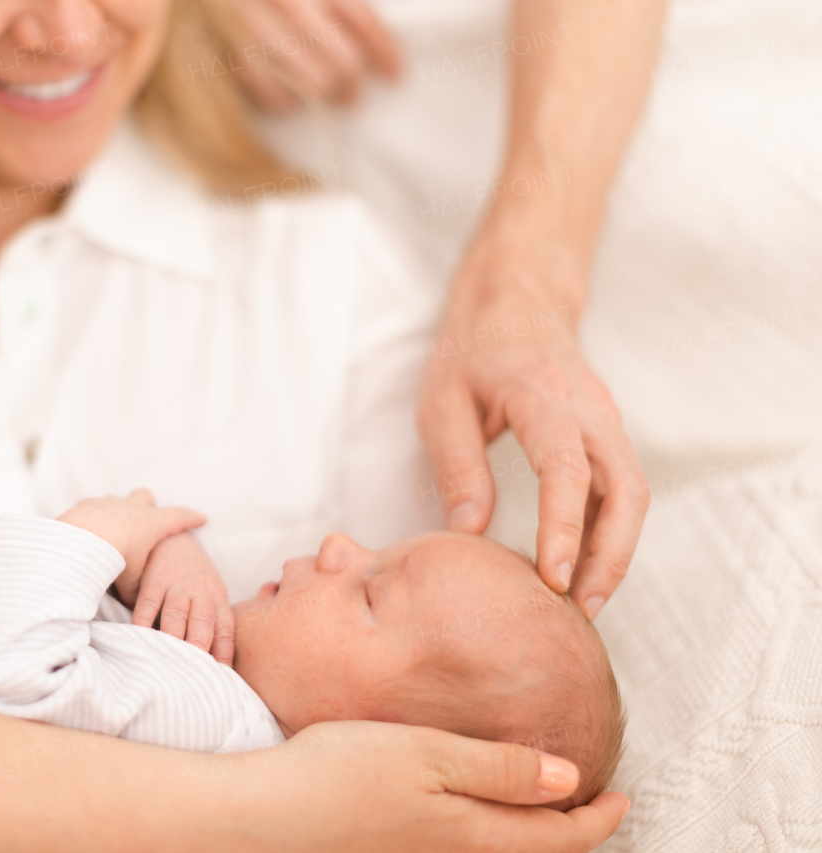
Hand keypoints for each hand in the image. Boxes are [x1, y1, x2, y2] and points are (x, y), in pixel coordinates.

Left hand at [57, 488, 206, 592]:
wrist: (85, 539)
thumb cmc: (117, 559)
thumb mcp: (132, 580)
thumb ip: (137, 589)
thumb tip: (137, 605)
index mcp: (152, 523)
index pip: (178, 517)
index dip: (191, 518)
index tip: (201, 518)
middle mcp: (132, 508)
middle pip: (145, 497)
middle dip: (148, 504)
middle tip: (147, 513)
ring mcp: (109, 503)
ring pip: (118, 500)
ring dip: (117, 510)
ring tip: (112, 528)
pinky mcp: (87, 505)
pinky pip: (94, 507)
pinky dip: (94, 517)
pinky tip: (88, 531)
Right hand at [120, 532, 234, 665]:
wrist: (176, 538)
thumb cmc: (196, 579)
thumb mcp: (211, 598)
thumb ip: (212, 627)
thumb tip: (214, 667)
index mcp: (218, 601)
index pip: (225, 630)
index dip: (224, 654)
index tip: (221, 677)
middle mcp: (200, 594)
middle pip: (202, 622)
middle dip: (199, 647)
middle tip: (194, 673)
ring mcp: (177, 586)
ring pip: (176, 614)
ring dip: (173, 637)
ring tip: (169, 661)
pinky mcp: (154, 579)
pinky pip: (149, 602)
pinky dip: (143, 620)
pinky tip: (140, 637)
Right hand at [229, 0, 399, 110]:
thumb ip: (335, 2)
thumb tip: (370, 43)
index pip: (361, 18)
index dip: (384, 50)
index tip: (394, 74)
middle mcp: (287, 2)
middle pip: (342, 60)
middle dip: (352, 84)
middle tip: (353, 94)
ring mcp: (259, 29)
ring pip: (314, 85)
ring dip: (325, 96)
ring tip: (325, 96)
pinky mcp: (236, 55)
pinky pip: (275, 97)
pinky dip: (288, 103)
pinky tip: (292, 97)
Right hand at [250, 721, 628, 850]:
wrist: (267, 815)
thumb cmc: (343, 775)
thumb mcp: (431, 755)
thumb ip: (502, 768)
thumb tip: (572, 779)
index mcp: (473, 833)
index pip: (559, 837)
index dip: (599, 819)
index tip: (625, 798)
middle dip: (571, 835)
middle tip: (594, 808)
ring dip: (530, 836)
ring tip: (543, 812)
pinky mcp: (391, 850)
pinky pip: (462, 850)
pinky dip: (489, 835)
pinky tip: (470, 813)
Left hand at [417, 232, 650, 619]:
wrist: (514, 297)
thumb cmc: (470, 351)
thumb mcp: (441, 401)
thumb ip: (456, 464)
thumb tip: (470, 532)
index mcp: (543, 395)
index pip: (567, 470)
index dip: (564, 528)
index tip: (553, 580)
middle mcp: (589, 407)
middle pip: (626, 490)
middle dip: (610, 557)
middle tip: (581, 610)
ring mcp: (605, 419)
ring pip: (633, 493)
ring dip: (616, 551)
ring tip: (585, 602)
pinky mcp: (606, 432)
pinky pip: (622, 487)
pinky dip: (611, 531)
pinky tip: (583, 566)